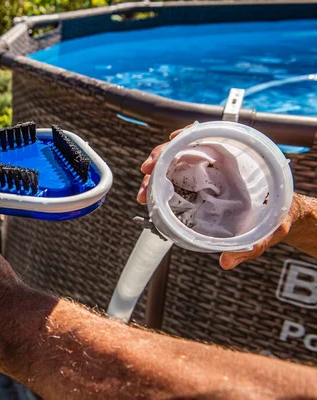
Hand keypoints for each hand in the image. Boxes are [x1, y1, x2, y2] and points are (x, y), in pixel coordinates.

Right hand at [136, 126, 305, 269]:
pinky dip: (159, 186)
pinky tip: (150, 196)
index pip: (206, 138)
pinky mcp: (197, 188)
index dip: (186, 135)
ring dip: (154, 176)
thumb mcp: (271, 229)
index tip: (172, 139)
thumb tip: (225, 262)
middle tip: (146, 174)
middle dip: (160, 158)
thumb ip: (251, 246)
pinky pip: (174, 180)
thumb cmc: (279, 216)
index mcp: (236, 163)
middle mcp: (216, 166)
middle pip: (181, 151)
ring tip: (144, 194)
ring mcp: (204, 176)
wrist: (282, 218)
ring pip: (172, 166)